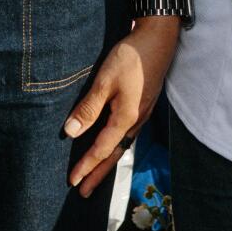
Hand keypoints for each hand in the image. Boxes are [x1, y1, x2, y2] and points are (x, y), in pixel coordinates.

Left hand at [64, 16, 177, 197]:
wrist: (159, 39)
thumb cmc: (131, 57)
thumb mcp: (104, 81)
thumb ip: (89, 108)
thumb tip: (72, 132)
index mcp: (126, 118)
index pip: (102, 149)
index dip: (86, 166)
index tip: (72, 181)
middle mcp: (137, 121)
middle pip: (115, 154)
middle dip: (98, 173)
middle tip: (83, 192)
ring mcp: (142, 114)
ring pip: (122, 145)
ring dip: (107, 162)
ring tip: (95, 175)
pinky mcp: (143, 106)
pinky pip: (127, 134)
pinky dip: (116, 146)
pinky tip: (111, 146)